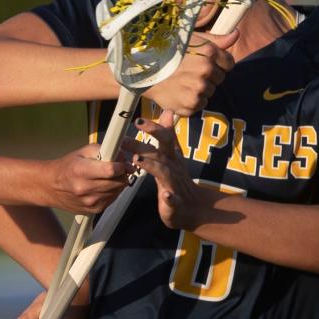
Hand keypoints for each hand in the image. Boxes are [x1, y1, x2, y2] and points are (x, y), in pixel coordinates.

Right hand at [46, 144, 133, 214]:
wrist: (50, 187)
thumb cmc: (66, 168)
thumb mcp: (81, 152)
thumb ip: (102, 150)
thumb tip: (121, 155)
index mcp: (81, 170)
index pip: (111, 170)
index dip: (120, 165)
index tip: (121, 162)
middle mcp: (85, 188)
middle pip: (118, 181)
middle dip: (121, 173)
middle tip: (115, 168)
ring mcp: (90, 201)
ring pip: (118, 191)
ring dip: (117, 183)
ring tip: (105, 177)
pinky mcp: (94, 210)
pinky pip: (113, 199)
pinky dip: (111, 192)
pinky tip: (101, 186)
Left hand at [130, 110, 210, 229]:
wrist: (194, 207)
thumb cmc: (178, 179)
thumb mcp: (173, 155)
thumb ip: (168, 135)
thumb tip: (168, 111)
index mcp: (171, 157)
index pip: (163, 138)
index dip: (153, 128)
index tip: (137, 120)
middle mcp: (173, 168)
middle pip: (159, 153)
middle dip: (142, 144)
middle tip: (124, 139)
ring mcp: (174, 185)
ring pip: (164, 173)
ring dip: (152, 165)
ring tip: (137, 159)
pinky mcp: (175, 203)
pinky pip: (173, 200)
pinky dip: (170, 198)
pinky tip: (166, 195)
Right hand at [141, 31, 237, 115]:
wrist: (140, 71)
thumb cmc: (165, 52)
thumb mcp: (190, 39)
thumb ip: (216, 39)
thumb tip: (236, 34)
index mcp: (208, 53)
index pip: (229, 63)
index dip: (218, 64)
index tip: (204, 63)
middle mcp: (206, 71)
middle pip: (220, 79)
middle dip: (209, 77)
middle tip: (189, 73)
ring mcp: (198, 89)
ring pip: (210, 92)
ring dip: (200, 89)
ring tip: (181, 82)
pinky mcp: (190, 105)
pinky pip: (200, 104)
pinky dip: (191, 101)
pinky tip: (179, 93)